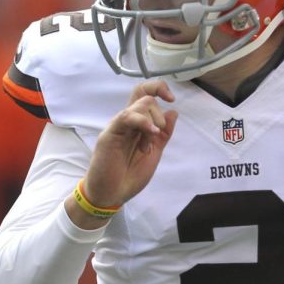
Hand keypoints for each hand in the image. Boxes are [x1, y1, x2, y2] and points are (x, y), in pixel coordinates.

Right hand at [81, 80, 177, 210]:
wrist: (112, 194)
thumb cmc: (129, 175)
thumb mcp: (154, 152)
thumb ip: (163, 134)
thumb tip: (173, 112)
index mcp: (137, 123)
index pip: (145, 93)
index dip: (159, 89)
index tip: (171, 99)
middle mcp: (127, 121)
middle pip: (144, 94)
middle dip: (159, 113)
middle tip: (155, 136)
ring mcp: (118, 125)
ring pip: (141, 104)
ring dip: (152, 123)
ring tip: (146, 147)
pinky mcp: (110, 134)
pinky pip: (127, 116)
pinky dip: (143, 122)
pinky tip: (149, 135)